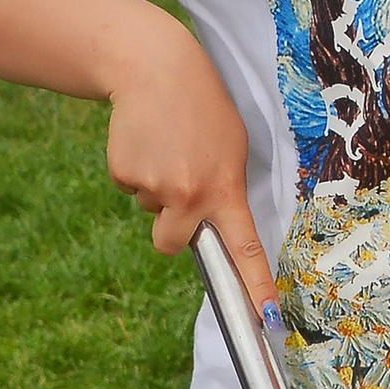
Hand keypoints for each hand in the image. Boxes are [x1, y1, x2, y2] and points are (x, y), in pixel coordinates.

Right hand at [103, 9, 276, 313]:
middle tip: (176, 186)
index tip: (266, 320)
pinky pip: (130, 186)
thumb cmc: (202, 107)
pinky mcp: (123, 173)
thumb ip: (224, 188)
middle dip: (169, 227)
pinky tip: (145, 139)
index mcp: (226, 189)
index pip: (245, 249)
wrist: (153, 67)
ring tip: (165, 145)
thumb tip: (209, 225)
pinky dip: (136, 169)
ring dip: (155, 186)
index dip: (255, 286)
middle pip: (171, 243)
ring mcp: (153, 186)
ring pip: (150, 209)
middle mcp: (189, 194)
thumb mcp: (231, 147)